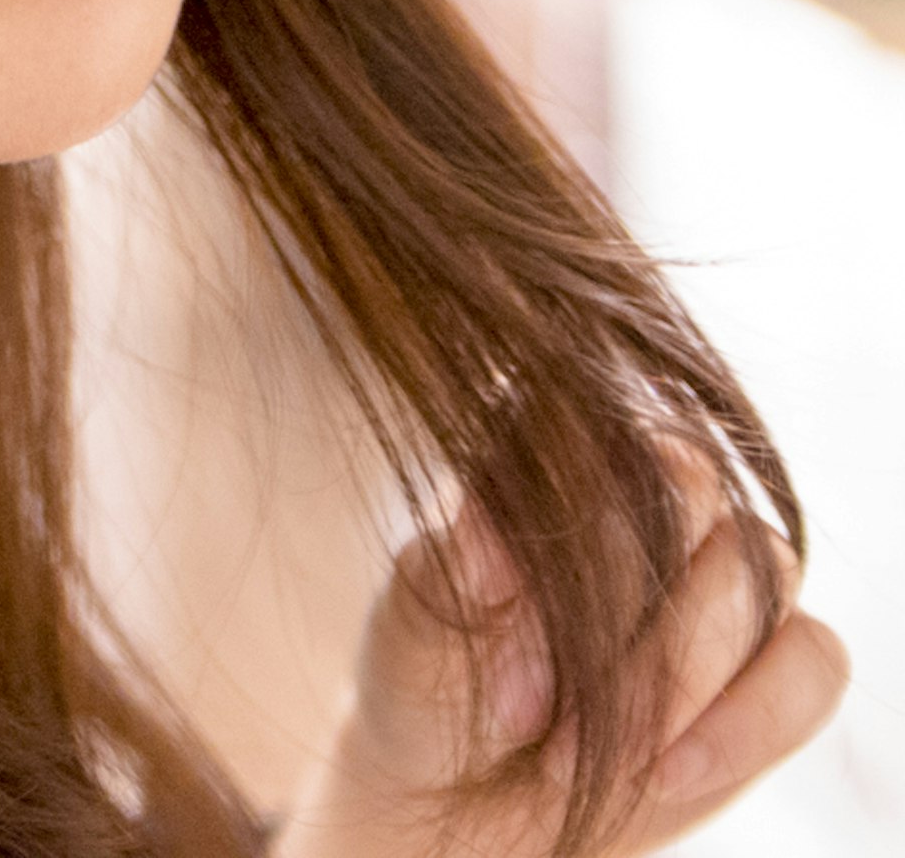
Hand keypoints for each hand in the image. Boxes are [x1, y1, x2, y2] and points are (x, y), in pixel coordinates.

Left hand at [276, 495, 847, 857]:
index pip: (592, 427)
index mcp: (545, 450)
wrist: (468, 796)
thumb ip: (448, 577)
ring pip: (756, 574)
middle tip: (524, 709)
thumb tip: (486, 534)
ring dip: (668, 683)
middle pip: (689, 491)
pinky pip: (812, 663)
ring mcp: (724, 567)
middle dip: (611, 615)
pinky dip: (744, 725)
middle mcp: (649, 487)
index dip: (564, 527)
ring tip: (570, 758)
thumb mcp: (411, 636)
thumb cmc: (433, 688)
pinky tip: (664, 773)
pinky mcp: (780, 653)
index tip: (498, 620)